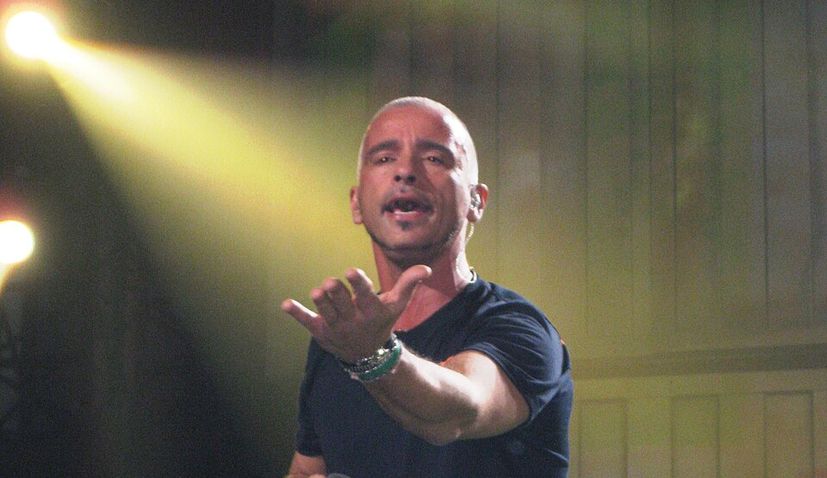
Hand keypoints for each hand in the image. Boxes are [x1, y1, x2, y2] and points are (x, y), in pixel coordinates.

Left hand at [281, 265, 431, 361]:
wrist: (368, 356)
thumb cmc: (382, 322)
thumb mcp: (397, 305)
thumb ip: (408, 284)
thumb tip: (426, 268)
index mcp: (372, 311)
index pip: (365, 296)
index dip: (357, 284)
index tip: (350, 271)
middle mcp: (354, 321)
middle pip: (342, 305)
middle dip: (336, 293)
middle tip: (331, 283)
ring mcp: (336, 328)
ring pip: (326, 312)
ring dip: (321, 303)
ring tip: (319, 292)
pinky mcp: (321, 332)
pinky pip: (307, 322)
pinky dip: (297, 314)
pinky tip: (286, 304)